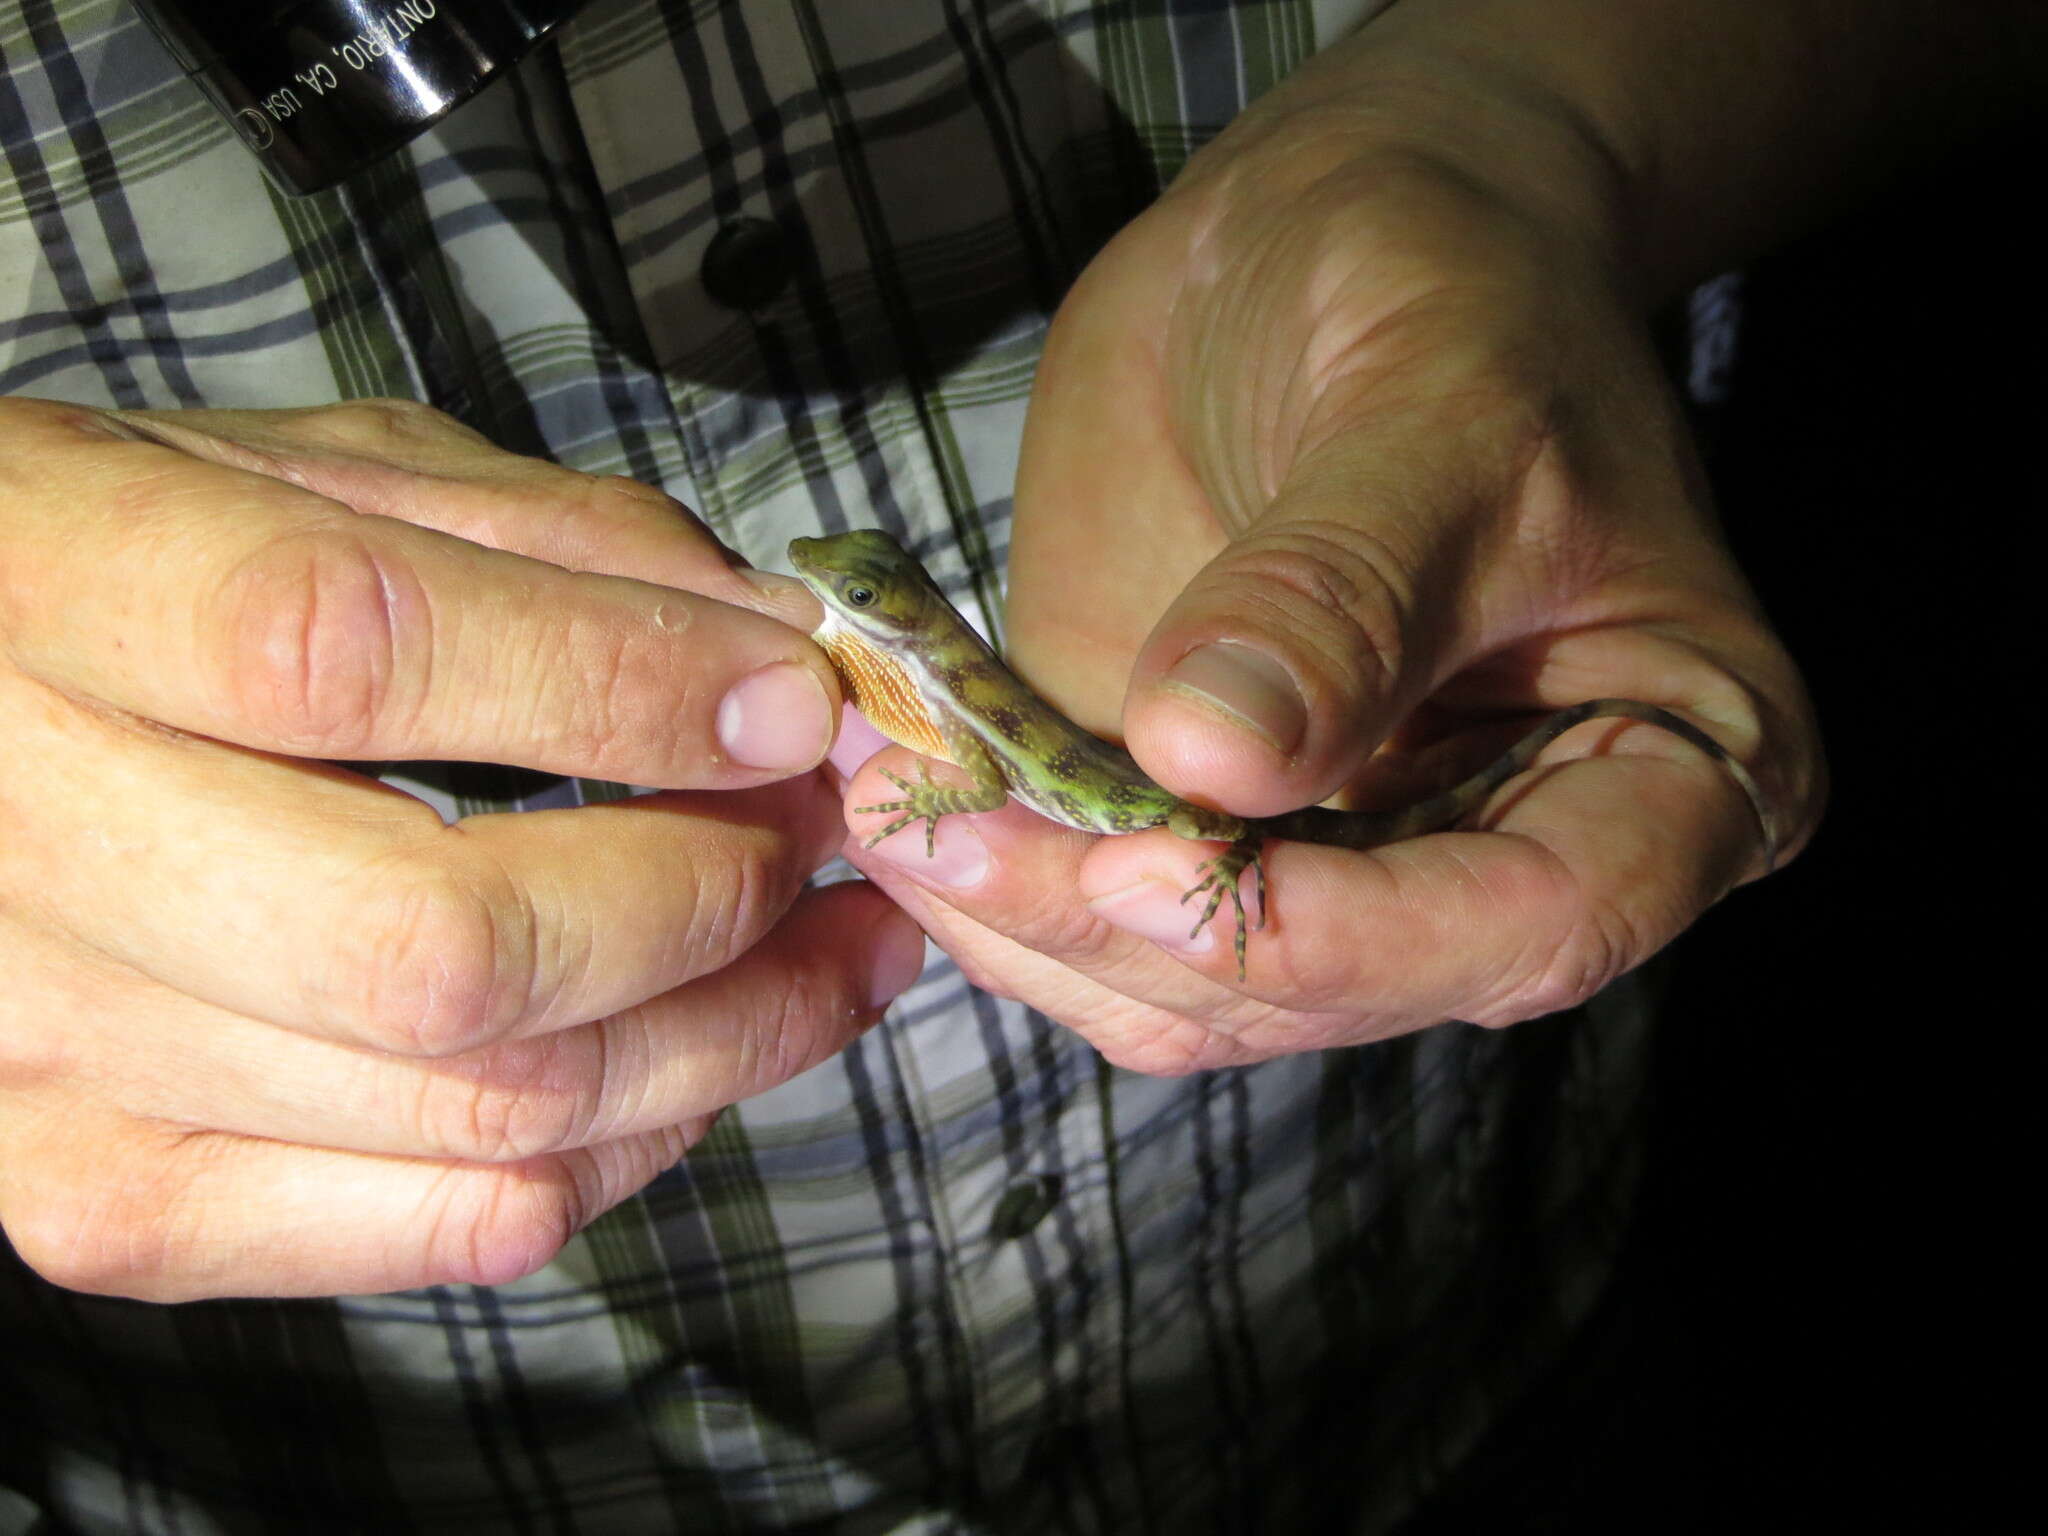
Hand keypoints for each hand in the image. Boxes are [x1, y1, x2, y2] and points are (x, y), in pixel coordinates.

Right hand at [0, 396, 924, 1299]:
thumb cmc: (131, 575)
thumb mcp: (313, 479)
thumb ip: (552, 541)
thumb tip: (779, 647)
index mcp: (57, 593)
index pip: (353, 654)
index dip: (619, 683)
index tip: (791, 697)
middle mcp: (24, 845)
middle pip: (445, 946)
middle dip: (709, 897)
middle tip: (821, 834)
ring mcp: (55, 1055)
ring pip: (482, 1113)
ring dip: (725, 1033)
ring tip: (830, 947)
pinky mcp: (103, 1197)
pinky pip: (439, 1227)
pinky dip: (621, 1151)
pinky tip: (688, 1056)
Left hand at [834, 24, 1822, 1070]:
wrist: (1335, 249)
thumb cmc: (1455, 294)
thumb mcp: (1435, 415)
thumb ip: (1339, 599)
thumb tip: (1211, 768)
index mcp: (1665, 773)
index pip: (1540, 926)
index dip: (1353, 940)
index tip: (1158, 870)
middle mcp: (1503, 857)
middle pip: (1335, 990)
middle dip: (1129, 931)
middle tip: (944, 823)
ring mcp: (1343, 860)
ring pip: (1189, 990)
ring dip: (1026, 922)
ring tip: (884, 805)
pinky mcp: (1201, 830)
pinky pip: (1095, 919)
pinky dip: (991, 878)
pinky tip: (891, 791)